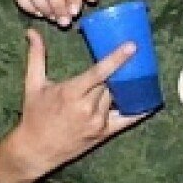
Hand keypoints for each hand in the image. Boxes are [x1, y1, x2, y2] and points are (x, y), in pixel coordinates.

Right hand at [0, 30, 141, 182]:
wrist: (35, 151)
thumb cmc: (34, 115)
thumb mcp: (33, 85)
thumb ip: (36, 57)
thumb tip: (31, 32)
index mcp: (71, 93)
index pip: (99, 72)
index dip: (117, 58)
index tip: (133, 46)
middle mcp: (87, 108)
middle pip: (111, 83)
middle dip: (116, 72)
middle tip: (127, 58)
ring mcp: (98, 123)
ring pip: (118, 97)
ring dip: (122, 87)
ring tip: (130, 74)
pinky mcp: (104, 134)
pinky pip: (128, 120)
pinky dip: (140, 110)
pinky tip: (151, 99)